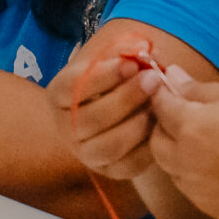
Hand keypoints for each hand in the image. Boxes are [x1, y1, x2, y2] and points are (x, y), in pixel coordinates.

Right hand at [48, 44, 159, 181]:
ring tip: (158, 105)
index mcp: (58, 96)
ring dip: (137, 125)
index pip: (72, 88)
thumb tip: (141, 47)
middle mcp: (65, 128)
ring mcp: (85, 153)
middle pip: (90, 119)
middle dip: (125, 98)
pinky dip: (147, 146)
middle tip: (154, 80)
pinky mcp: (109, 171)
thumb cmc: (115, 80)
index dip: (103, 76)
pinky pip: (128, 165)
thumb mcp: (114, 61)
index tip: (132, 63)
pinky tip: (160, 126)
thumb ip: (125, 52)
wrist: (120, 111)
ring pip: (108, 146)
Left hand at [144, 72, 218, 218]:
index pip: (160, 106)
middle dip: (163, 126)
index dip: (161, 94)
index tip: (167, 88)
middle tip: (184, 116)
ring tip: (205, 141)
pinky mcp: (211, 208)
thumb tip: (171, 77)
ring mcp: (197, 189)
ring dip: (177, 153)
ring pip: (171, 168)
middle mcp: (187, 162)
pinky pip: (191, 189)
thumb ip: (197, 89)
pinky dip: (195, 175)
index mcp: (191, 127)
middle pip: (156, 142)